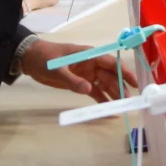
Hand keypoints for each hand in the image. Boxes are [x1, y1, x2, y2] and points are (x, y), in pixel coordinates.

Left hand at [21, 40, 138, 102]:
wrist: (30, 60)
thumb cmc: (45, 58)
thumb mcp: (57, 68)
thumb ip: (72, 79)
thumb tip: (89, 89)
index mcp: (89, 56)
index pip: (111, 63)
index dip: (124, 72)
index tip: (135, 83)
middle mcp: (92, 65)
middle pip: (110, 76)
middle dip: (120, 87)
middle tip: (127, 102)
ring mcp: (87, 75)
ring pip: (104, 85)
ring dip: (113, 95)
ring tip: (121, 107)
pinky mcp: (80, 83)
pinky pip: (94, 92)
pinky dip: (101, 99)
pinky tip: (108, 109)